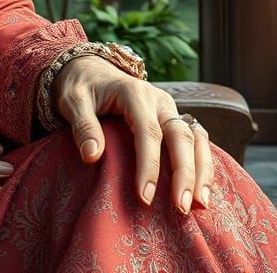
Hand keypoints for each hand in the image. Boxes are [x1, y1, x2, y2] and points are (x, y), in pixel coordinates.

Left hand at [54, 55, 214, 213]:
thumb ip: (83, 126)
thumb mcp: (73, 101)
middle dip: (185, 173)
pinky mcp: (173, 119)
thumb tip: (91, 156)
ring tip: (201, 203)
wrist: (89, 70)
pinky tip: (202, 189)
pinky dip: (204, 163)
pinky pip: (196, 140)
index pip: (148, 131)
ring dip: (202, 170)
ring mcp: (169, 109)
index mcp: (134, 93)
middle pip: (180, 135)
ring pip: (196, 137)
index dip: (149, 165)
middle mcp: (158, 100)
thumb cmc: (80, 87)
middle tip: (181, 207)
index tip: (144, 196)